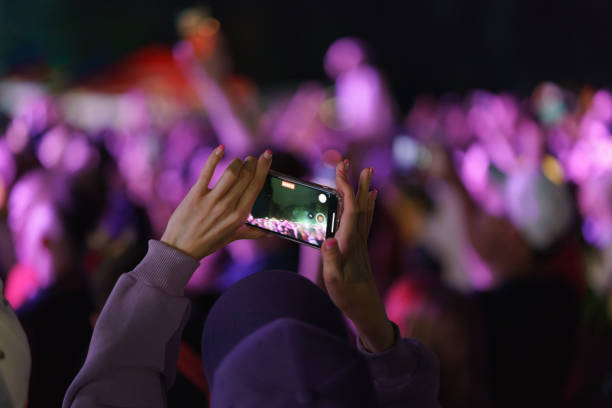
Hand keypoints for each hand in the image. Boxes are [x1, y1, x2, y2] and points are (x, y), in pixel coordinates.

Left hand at [161, 145, 271, 259]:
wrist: (181, 249)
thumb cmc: (208, 242)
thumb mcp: (233, 237)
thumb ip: (252, 233)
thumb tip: (270, 233)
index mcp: (239, 216)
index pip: (256, 186)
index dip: (263, 168)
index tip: (267, 156)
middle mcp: (228, 207)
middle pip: (246, 176)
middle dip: (251, 162)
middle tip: (251, 158)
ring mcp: (212, 200)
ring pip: (231, 173)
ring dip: (237, 162)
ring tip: (238, 161)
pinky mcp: (195, 195)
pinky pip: (207, 172)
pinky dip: (215, 158)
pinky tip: (221, 149)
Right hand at [321, 160, 394, 351]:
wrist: (366, 309)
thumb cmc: (348, 296)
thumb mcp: (334, 281)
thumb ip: (331, 261)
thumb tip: (328, 241)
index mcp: (350, 243)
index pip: (350, 208)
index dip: (346, 187)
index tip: (341, 168)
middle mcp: (358, 238)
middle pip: (359, 204)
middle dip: (355, 182)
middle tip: (353, 162)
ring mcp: (361, 242)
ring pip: (364, 210)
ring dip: (364, 189)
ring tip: (366, 173)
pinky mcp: (360, 247)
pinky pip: (365, 219)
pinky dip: (367, 205)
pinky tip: (370, 199)